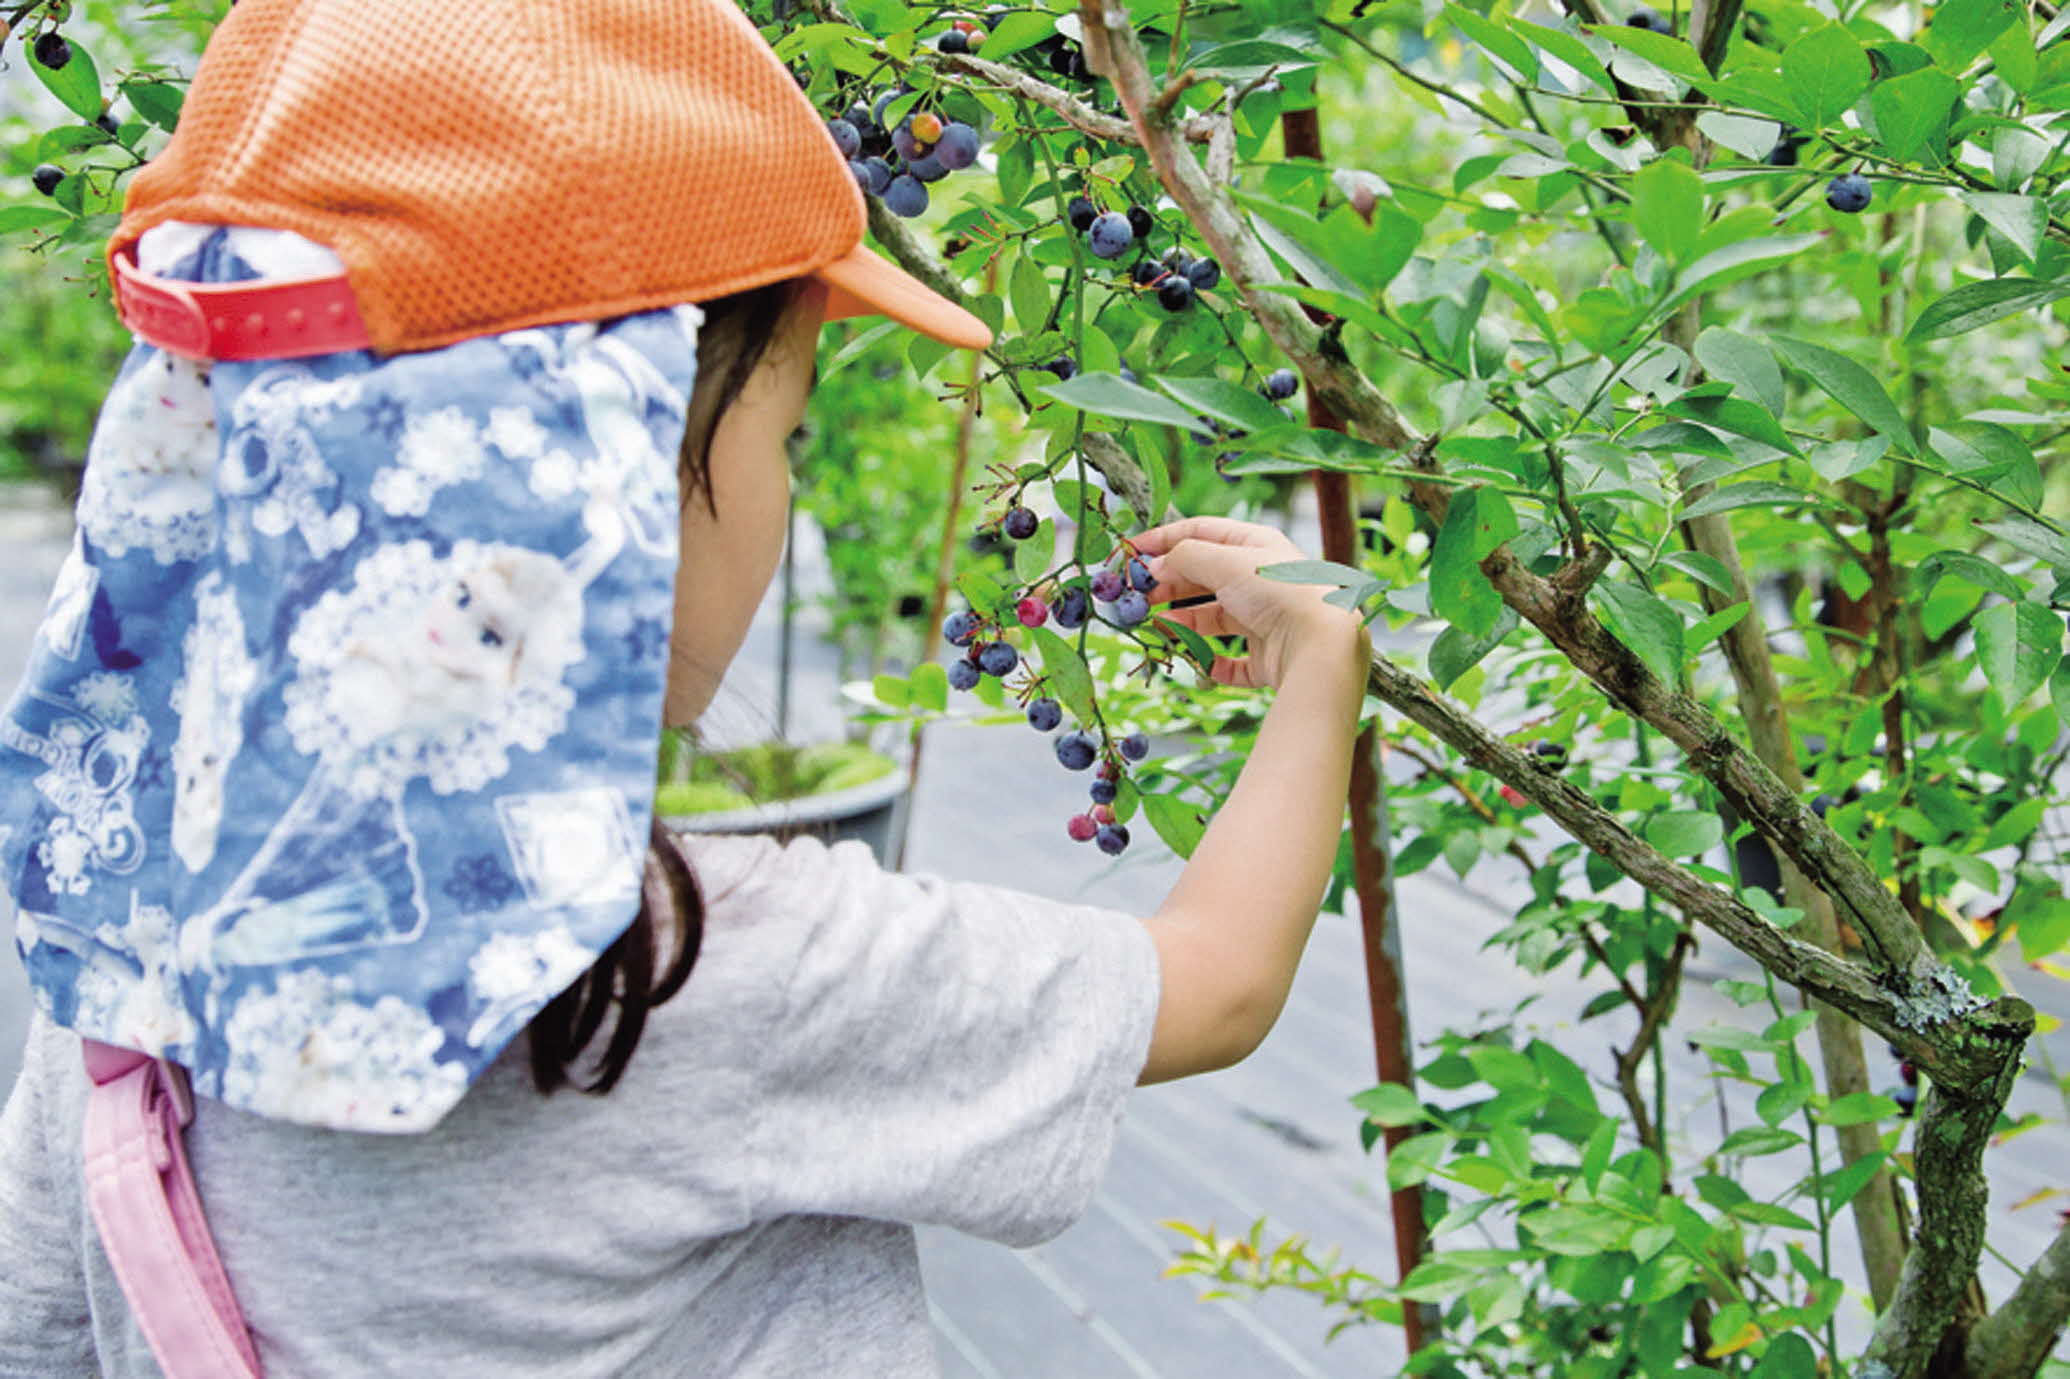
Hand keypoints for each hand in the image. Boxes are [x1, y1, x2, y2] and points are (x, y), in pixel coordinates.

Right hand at [1125, 515, 1365, 689]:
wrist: (1321, 644)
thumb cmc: (1277, 590)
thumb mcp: (1224, 560)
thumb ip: (1183, 558)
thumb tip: (1154, 567)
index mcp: (1257, 545)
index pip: (1201, 532)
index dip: (1163, 539)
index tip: (1130, 552)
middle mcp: (1263, 580)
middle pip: (1205, 577)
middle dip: (1169, 584)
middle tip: (1137, 596)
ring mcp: (1267, 619)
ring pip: (1215, 618)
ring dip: (1184, 622)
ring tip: (1158, 626)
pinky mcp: (1270, 657)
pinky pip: (1234, 662)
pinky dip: (1212, 662)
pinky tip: (1196, 661)